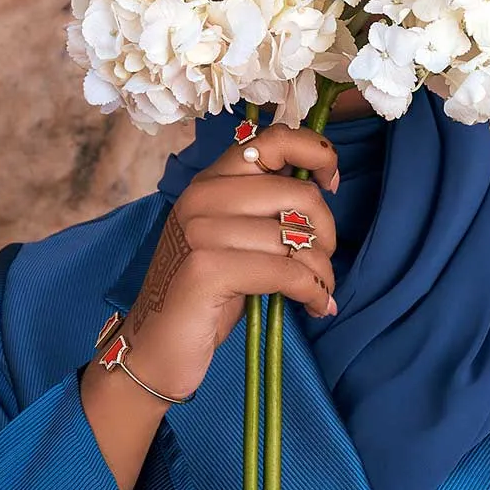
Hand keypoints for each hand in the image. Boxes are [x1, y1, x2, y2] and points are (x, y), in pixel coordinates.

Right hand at [88, 125, 340, 405]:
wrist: (157, 349)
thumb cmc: (206, 299)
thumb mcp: (234, 242)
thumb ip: (264, 211)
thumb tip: (322, 189)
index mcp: (210, 182)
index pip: (273, 140)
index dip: (316, 154)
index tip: (332, 183)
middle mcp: (201, 197)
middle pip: (298, 194)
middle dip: (326, 234)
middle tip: (322, 266)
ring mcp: (201, 230)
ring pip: (296, 238)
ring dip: (321, 273)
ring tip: (318, 294)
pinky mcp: (208, 268)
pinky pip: (286, 272)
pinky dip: (312, 292)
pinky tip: (316, 307)